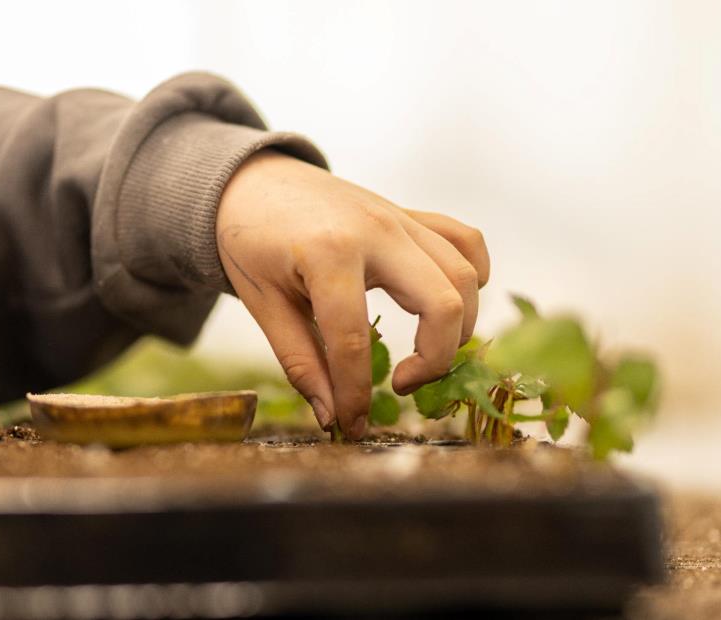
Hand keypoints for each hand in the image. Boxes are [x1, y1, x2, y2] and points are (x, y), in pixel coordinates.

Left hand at [216, 150, 489, 438]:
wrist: (251, 181)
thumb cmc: (249, 241)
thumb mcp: (264, 304)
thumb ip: (300, 361)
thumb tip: (331, 415)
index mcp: (329, 253)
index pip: (355, 341)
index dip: (356, 395)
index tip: (351, 425)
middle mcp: (377, 231)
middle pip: (442, 303)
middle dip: (433, 361)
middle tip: (399, 385)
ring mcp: (399, 218)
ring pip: (464, 276)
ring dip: (456, 327)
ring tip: (421, 354)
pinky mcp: (410, 215)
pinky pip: (465, 240)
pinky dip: (471, 275)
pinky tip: (449, 302)